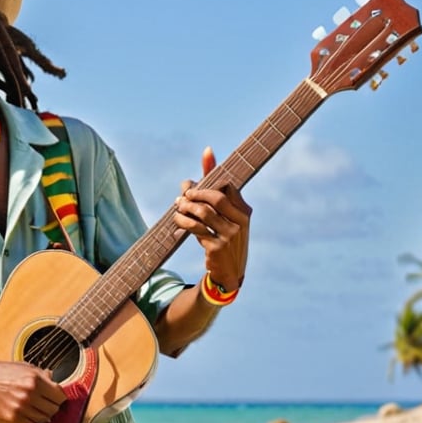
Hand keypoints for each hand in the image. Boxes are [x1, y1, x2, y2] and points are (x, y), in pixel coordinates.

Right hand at [0, 360, 65, 422]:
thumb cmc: (3, 372)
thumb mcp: (25, 367)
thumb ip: (42, 374)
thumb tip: (54, 380)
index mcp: (35, 379)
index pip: (59, 395)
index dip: (60, 396)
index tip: (57, 397)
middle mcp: (30, 394)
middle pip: (54, 409)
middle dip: (53, 406)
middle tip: (48, 403)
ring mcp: (22, 407)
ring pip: (45, 419)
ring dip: (44, 415)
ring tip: (38, 409)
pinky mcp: (14, 417)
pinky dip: (34, 422)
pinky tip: (29, 415)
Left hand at [173, 146, 251, 291]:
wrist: (228, 272)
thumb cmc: (223, 235)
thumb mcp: (223, 212)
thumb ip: (213, 183)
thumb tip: (207, 150)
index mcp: (244, 211)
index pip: (226, 186)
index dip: (205, 184)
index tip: (190, 187)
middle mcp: (241, 222)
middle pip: (214, 198)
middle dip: (194, 194)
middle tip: (181, 197)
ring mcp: (230, 236)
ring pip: (202, 213)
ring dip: (184, 208)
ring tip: (177, 208)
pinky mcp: (216, 248)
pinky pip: (195, 228)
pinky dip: (182, 222)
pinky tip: (177, 222)